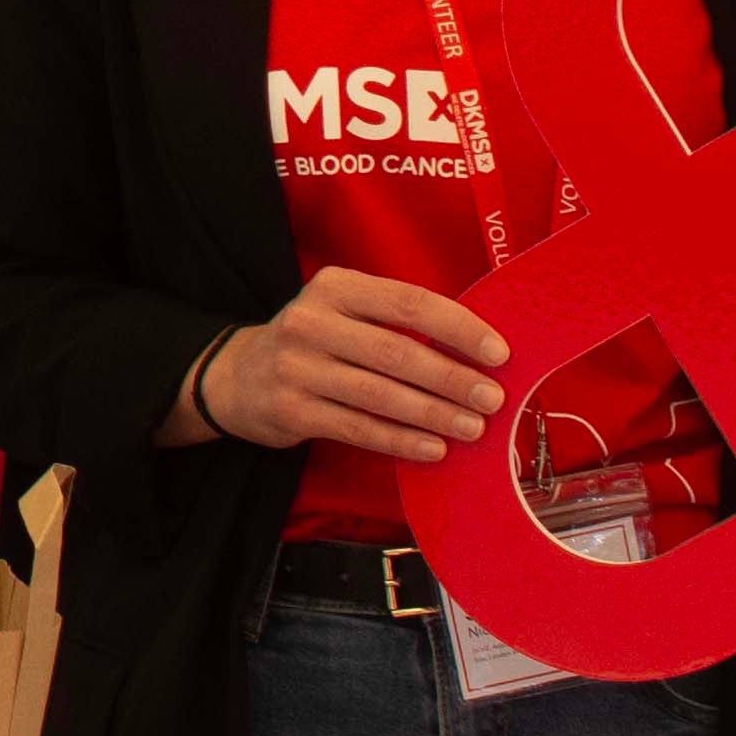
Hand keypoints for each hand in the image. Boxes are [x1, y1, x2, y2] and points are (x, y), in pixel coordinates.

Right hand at [175, 270, 506, 458]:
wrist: (237, 376)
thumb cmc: (316, 343)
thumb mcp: (343, 311)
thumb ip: (396, 322)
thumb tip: (476, 353)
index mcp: (336, 287)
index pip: (409, 302)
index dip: (458, 327)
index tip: (498, 352)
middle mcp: (312, 322)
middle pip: (397, 351)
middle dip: (452, 378)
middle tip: (493, 398)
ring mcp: (297, 367)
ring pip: (379, 395)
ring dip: (433, 414)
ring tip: (473, 428)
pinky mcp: (290, 410)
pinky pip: (358, 428)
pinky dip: (400, 440)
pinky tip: (433, 448)